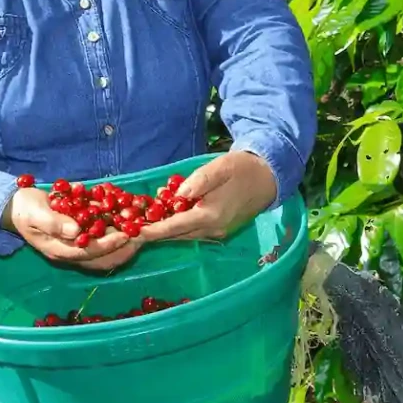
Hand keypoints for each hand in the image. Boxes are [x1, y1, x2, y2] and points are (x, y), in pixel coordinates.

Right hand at [3, 187, 138, 271]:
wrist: (16, 208)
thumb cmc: (25, 210)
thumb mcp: (34, 213)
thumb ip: (54, 223)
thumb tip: (75, 231)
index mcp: (58, 250)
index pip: (89, 252)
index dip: (108, 244)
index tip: (125, 234)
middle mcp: (70, 252)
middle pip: (102, 259)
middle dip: (123, 250)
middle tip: (141, 235)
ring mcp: (76, 247)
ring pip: (105, 255)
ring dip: (123, 246)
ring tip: (140, 231)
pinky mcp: (80, 239)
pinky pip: (102, 243)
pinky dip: (116, 236)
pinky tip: (127, 223)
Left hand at [138, 151, 277, 243]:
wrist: (270, 177)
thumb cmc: (243, 169)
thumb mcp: (219, 168)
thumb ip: (198, 181)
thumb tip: (177, 195)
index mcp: (211, 216)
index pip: (175, 226)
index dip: (153, 230)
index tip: (134, 233)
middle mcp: (213, 230)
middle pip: (177, 235)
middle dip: (155, 232)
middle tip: (132, 228)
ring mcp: (218, 232)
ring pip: (185, 234)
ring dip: (166, 230)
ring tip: (145, 223)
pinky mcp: (221, 229)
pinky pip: (194, 231)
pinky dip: (179, 226)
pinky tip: (169, 216)